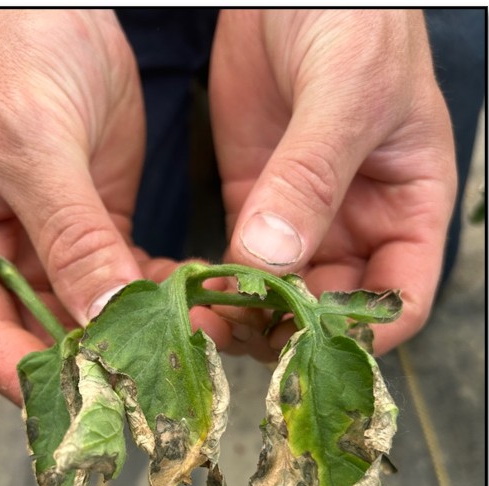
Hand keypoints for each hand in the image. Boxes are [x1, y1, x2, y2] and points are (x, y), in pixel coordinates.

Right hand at [0, 10, 145, 404]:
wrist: (52, 5)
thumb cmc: (9, 58)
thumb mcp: (34, 147)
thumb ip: (69, 235)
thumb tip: (98, 317)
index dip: (23, 373)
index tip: (78, 403)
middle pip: (36, 332)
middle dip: (91, 361)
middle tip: (146, 387)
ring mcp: (47, 244)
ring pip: (87, 314)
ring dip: (132, 333)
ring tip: (181, 348)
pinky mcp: (95, 227)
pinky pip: (123, 279)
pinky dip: (156, 296)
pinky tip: (191, 305)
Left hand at [208, 9, 456, 359]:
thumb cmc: (352, 19)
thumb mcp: (346, 91)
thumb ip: (312, 174)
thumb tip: (276, 257)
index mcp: (408, 205)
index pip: (400, 298)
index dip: (361, 334)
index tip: (304, 344)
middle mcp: (357, 221)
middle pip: (329, 308)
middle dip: (286, 330)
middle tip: (230, 337)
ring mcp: (299, 214)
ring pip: (277, 291)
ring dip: (242, 313)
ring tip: (199, 320)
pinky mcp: (249, 198)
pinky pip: (234, 258)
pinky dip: (214, 281)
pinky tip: (186, 290)